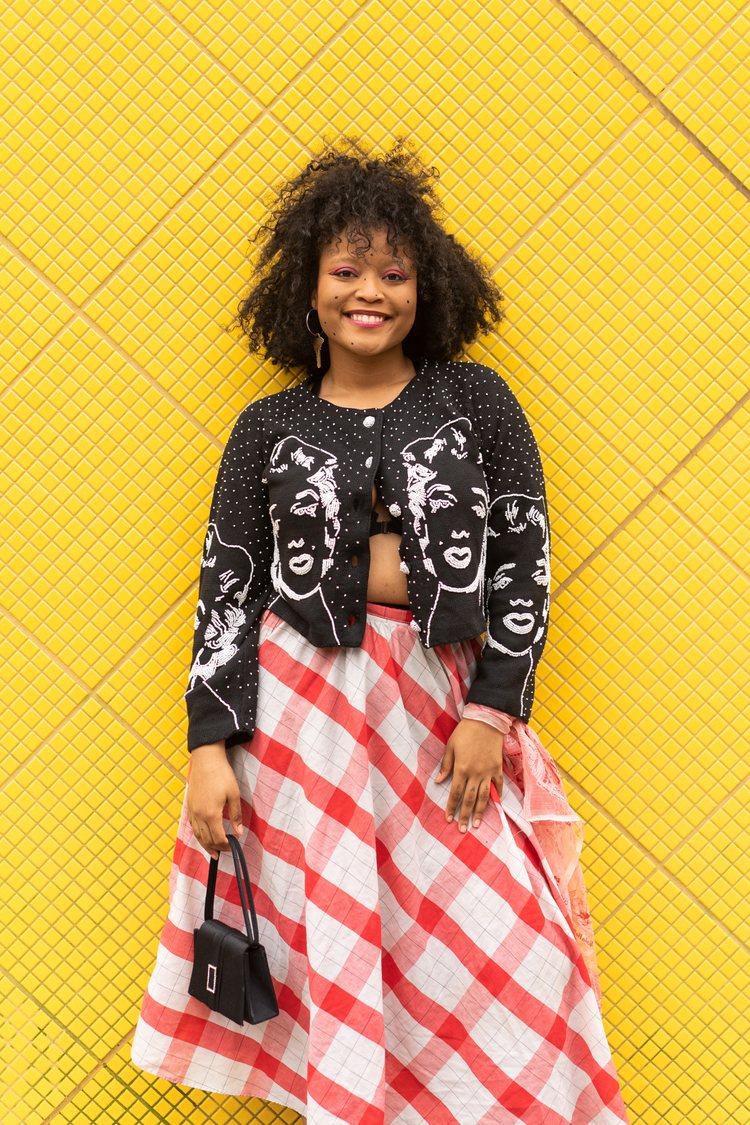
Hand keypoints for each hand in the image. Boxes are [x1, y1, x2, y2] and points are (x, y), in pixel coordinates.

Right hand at [187, 742, 242, 858]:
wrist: (206, 759)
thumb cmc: (222, 775)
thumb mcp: (234, 794)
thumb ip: (236, 815)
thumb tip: (238, 832)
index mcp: (212, 814)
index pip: (218, 838)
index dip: (226, 845)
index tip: (233, 846)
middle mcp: (199, 815)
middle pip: (206, 839)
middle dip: (216, 848)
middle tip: (223, 853)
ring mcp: (193, 811)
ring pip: (197, 834)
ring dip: (205, 845)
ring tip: (212, 852)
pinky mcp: (190, 805)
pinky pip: (192, 826)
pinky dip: (198, 834)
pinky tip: (203, 836)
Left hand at [435, 719, 504, 832]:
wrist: (486, 721)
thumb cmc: (465, 732)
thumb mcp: (450, 746)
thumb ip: (446, 765)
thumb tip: (438, 781)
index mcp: (461, 769)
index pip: (455, 793)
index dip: (451, 807)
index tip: (448, 819)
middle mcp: (475, 774)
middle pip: (469, 799)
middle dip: (464, 816)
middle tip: (462, 830)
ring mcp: (488, 772)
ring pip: (483, 797)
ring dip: (480, 812)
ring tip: (477, 824)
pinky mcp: (498, 769)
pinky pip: (498, 786)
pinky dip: (497, 796)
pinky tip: (496, 805)